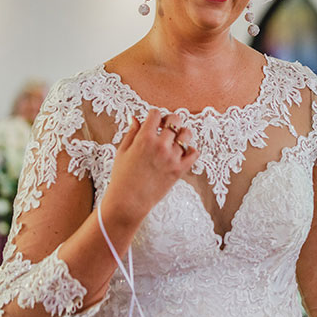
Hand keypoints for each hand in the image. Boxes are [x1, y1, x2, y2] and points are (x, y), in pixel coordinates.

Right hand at [104, 109, 198, 223]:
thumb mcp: (122, 151)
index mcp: (144, 138)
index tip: (153, 122)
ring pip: (187, 134)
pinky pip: (194, 153)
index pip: (156, 113)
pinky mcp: (180, 170)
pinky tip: (181, 152)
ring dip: (181, 133)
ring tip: (174, 140)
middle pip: (175, 119)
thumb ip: (131, 132)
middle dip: (170, 120)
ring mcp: (172, 157)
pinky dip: (190, 150)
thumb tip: (134, 117)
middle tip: (166, 128)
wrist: (128, 202)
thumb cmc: (122, 177)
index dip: (154, 116)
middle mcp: (160, 145)